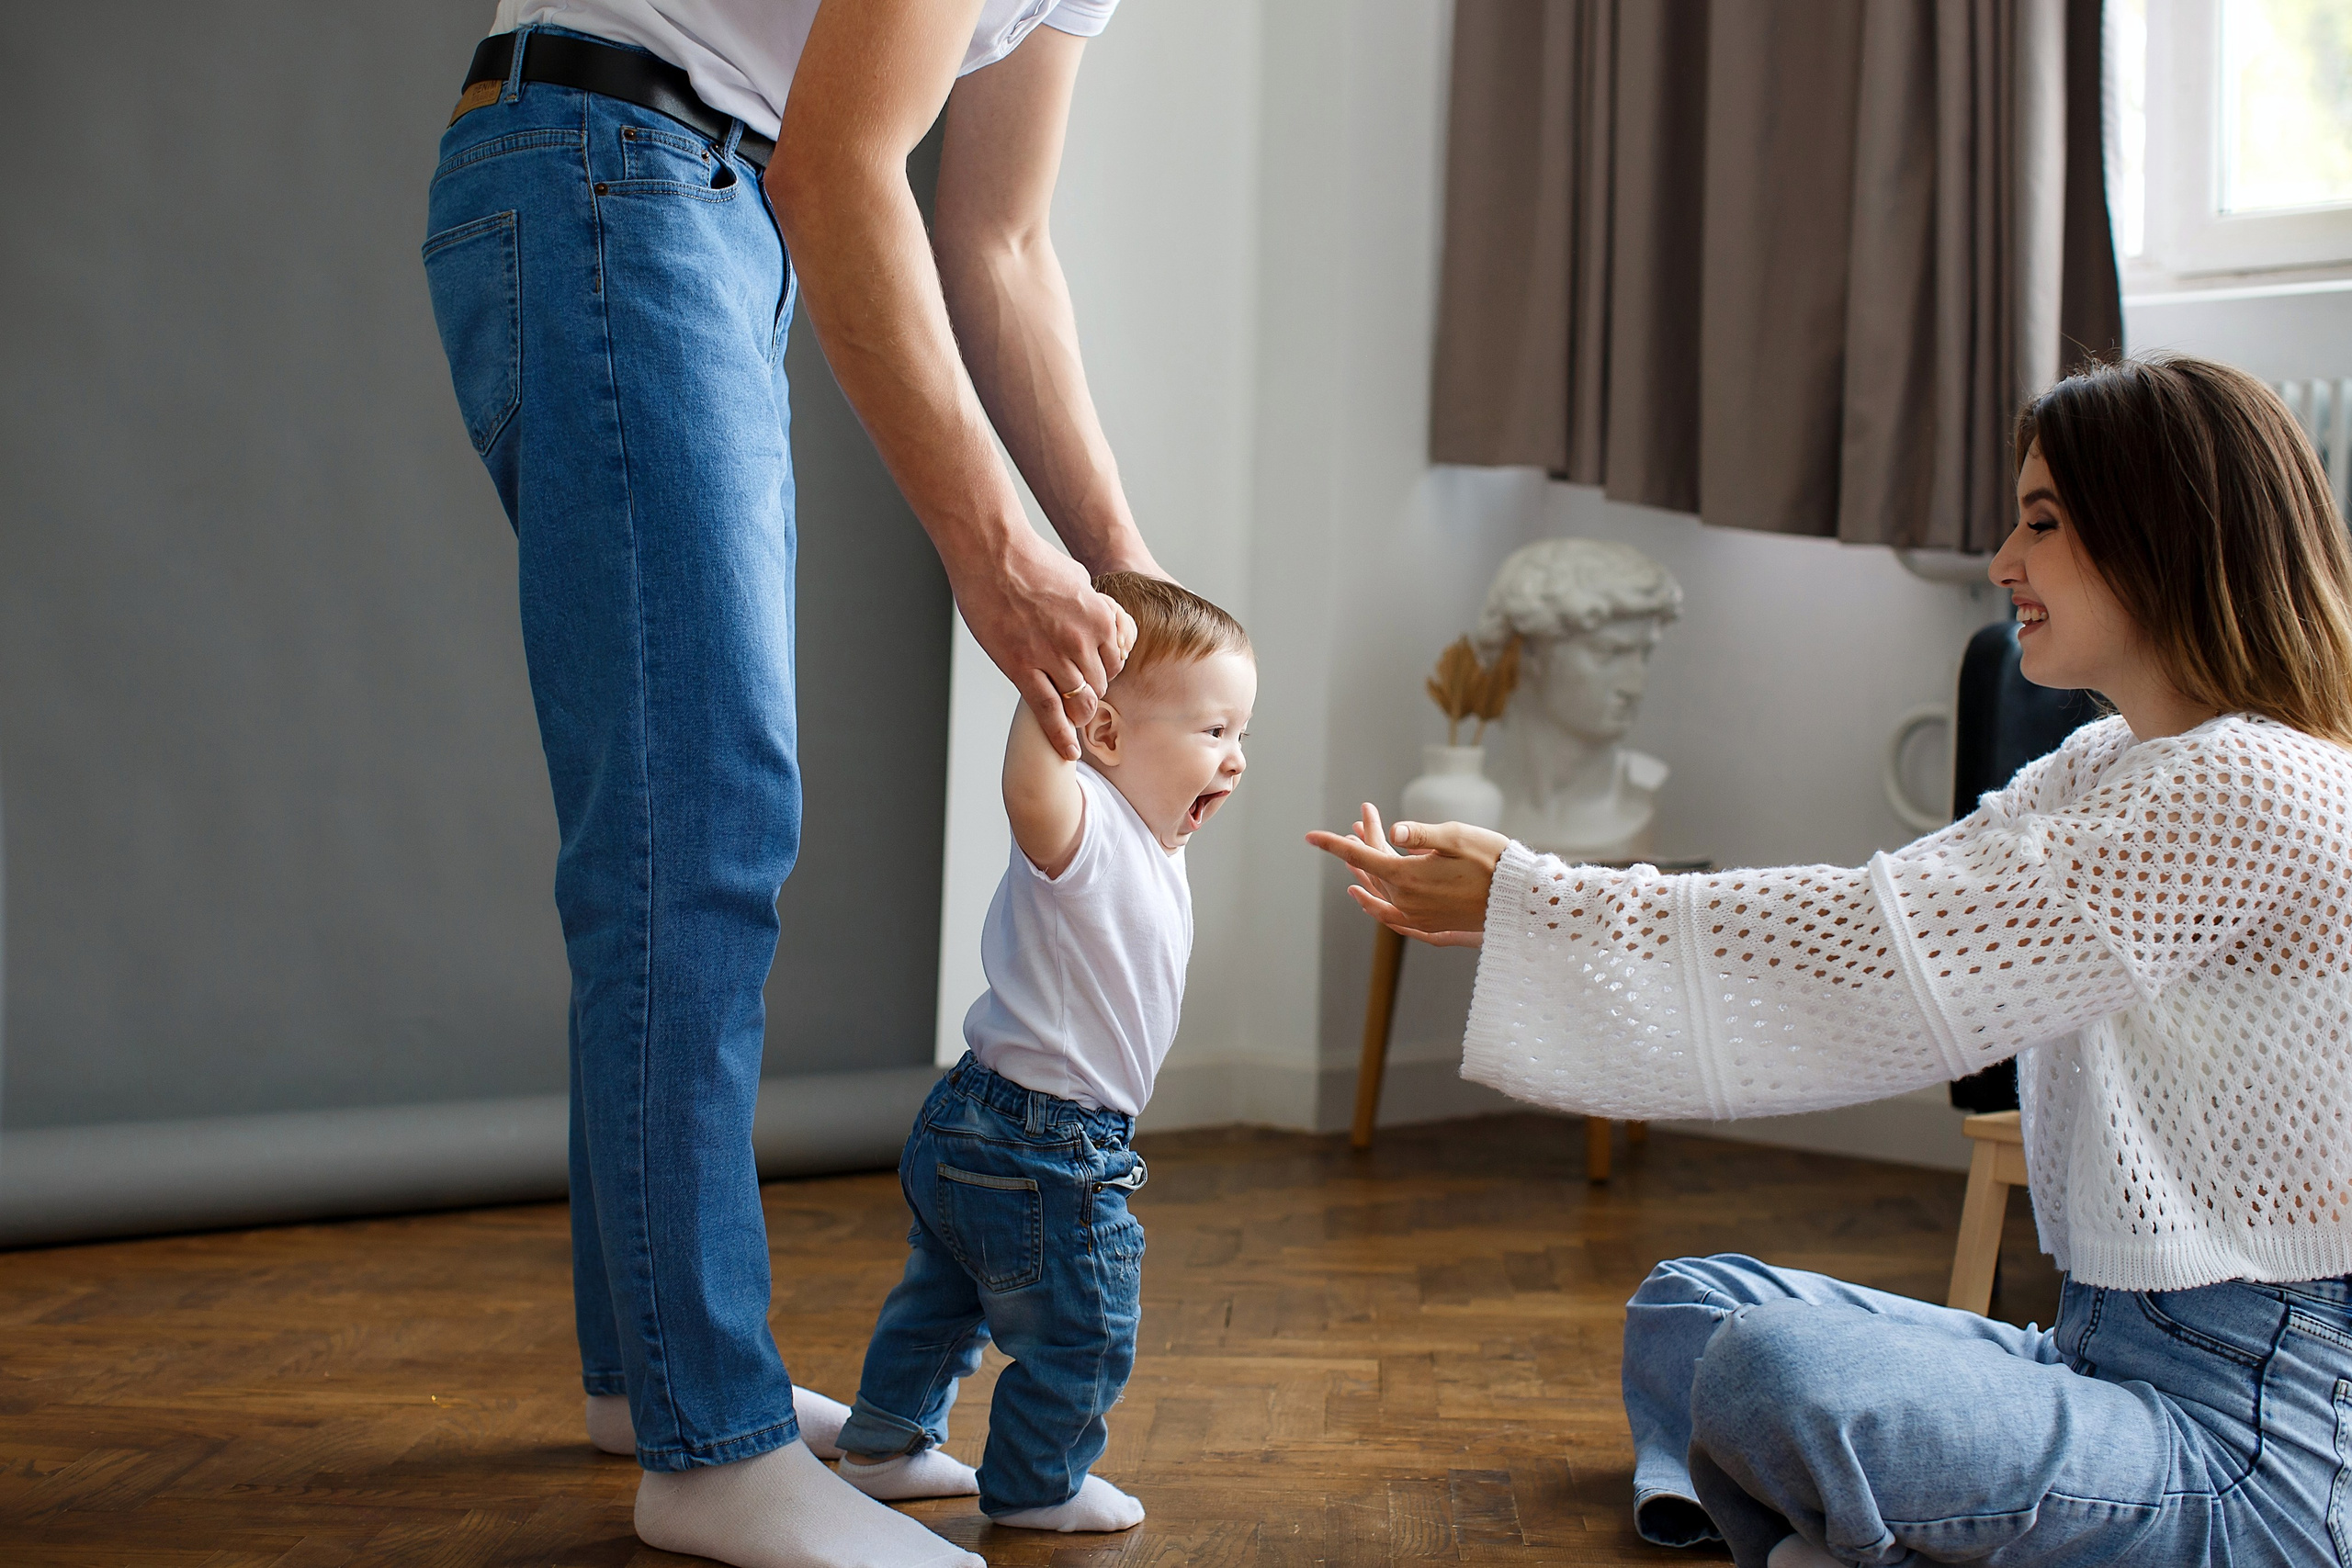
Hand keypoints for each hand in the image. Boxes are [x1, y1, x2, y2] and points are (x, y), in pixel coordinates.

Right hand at [953, 537, 1135, 760]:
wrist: (992, 552)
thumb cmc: (1030, 558)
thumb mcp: (1078, 577)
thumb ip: (1092, 604)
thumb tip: (1097, 617)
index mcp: (1101, 617)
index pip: (1118, 661)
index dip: (1105, 670)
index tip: (1093, 674)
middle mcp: (1083, 640)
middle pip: (1100, 684)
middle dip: (1091, 691)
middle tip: (1077, 693)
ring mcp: (1053, 656)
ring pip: (1079, 703)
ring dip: (1077, 713)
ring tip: (1072, 718)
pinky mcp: (1022, 668)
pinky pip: (1048, 713)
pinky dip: (1060, 736)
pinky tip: (1068, 750)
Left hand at [1305, 803, 1506, 946]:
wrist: (1521, 903)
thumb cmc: (1494, 863)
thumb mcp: (1458, 838)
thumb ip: (1421, 834)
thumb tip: (1392, 831)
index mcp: (1408, 878)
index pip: (1361, 857)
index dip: (1333, 844)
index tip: (1309, 836)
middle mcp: (1407, 901)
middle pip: (1373, 869)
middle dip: (1364, 841)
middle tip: (1362, 815)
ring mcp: (1418, 917)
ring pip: (1380, 892)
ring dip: (1366, 870)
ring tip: (1357, 850)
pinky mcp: (1431, 926)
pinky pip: (1392, 916)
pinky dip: (1376, 902)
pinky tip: (1369, 895)